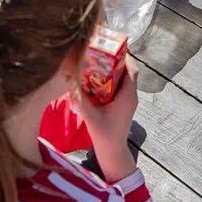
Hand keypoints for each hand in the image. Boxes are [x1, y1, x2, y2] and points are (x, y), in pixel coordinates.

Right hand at [78, 55, 139, 182]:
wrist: (113, 152)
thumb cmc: (105, 135)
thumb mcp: (91, 117)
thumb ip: (80, 100)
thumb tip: (69, 82)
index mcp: (128, 96)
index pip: (132, 70)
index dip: (124, 58)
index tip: (111, 49)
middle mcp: (131, 96)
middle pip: (128, 72)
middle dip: (117, 61)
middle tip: (101, 54)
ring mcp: (128, 101)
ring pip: (125, 79)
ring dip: (114, 71)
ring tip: (98, 63)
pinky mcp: (123, 105)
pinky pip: (120, 87)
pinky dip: (111, 81)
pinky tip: (97, 81)